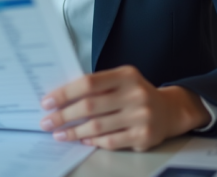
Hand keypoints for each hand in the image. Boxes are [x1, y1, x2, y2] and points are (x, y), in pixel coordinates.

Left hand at [38, 65, 209, 150]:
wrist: (169, 111)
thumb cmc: (136, 94)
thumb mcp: (121, 81)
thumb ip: (97, 86)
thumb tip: (61, 98)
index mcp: (126, 75)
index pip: (89, 82)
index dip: (65, 93)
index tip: (47, 102)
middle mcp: (135, 94)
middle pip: (90, 106)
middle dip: (63, 115)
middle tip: (47, 122)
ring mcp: (141, 116)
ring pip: (98, 126)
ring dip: (74, 132)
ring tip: (59, 134)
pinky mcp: (143, 136)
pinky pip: (111, 141)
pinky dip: (93, 141)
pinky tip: (82, 140)